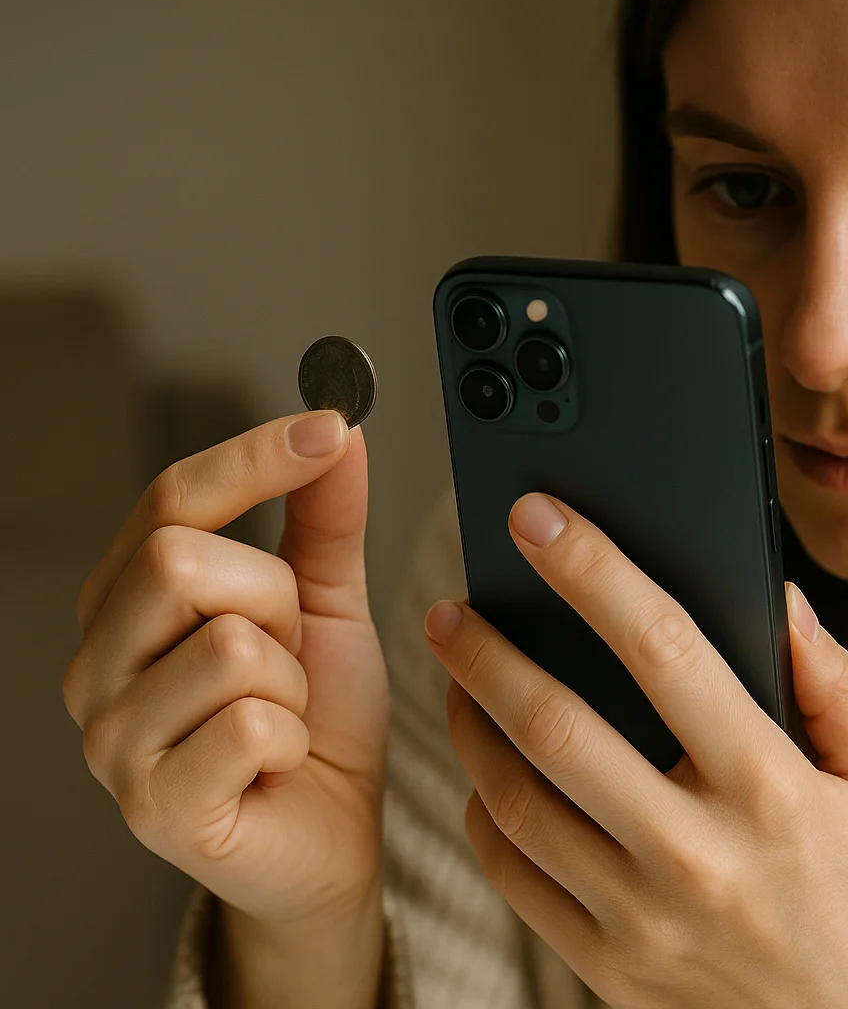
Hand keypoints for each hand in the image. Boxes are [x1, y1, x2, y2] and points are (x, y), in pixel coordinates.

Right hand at [62, 411, 389, 927]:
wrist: (332, 836)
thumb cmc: (318, 723)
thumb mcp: (328, 607)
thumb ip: (324, 521)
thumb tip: (336, 429)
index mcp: (126, 603)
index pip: (169, 498)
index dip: (252, 456)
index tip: (332, 426)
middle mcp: (95, 665)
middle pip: (183, 560)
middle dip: (276, 601)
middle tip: (291, 655)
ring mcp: (111, 740)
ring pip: (229, 645)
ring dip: (292, 681)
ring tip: (284, 716)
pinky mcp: (152, 806)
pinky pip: (250, 724)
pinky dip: (294, 739)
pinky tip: (279, 765)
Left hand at [425, 492, 847, 1008]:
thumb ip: (835, 686)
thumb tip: (780, 601)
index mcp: (771, 789)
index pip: (665, 650)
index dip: (595, 572)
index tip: (541, 520)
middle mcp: (696, 853)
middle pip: (557, 727)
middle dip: (488, 651)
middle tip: (453, 606)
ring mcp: (640, 919)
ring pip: (515, 801)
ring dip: (470, 726)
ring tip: (456, 679)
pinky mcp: (604, 968)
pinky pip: (514, 877)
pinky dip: (483, 815)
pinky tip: (484, 774)